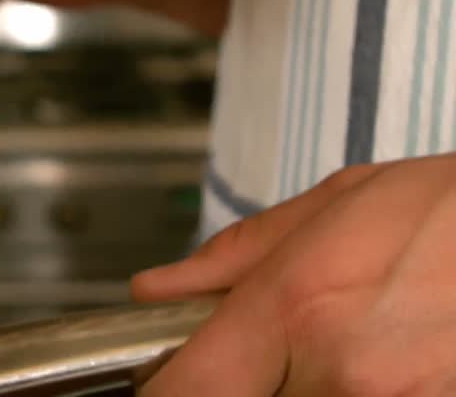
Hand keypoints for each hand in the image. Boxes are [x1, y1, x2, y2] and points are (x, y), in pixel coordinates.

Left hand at [130, 157, 455, 395]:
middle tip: (282, 357)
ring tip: (355, 348)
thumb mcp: (337, 207)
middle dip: (253, 386)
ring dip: (311, 390)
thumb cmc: (452, 212)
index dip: (168, 390)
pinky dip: (359, 393)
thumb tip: (159, 290)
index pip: (186, 390)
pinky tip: (389, 367)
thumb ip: (234, 257)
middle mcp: (342, 372)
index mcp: (297, 305)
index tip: (172, 383)